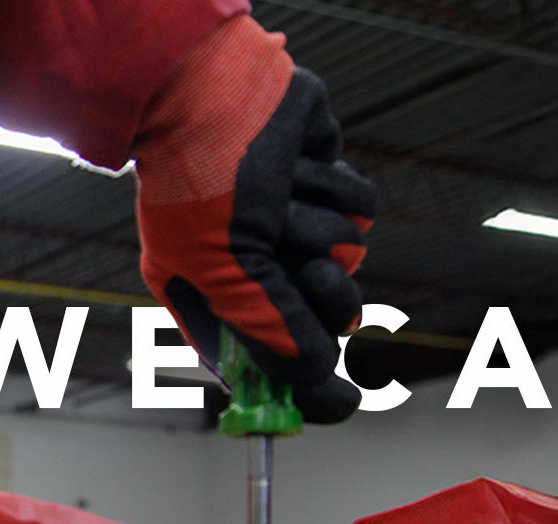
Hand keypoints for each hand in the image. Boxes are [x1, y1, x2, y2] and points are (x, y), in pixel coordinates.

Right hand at [135, 15, 376, 423]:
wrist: (211, 87)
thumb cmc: (195, 178)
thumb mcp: (219, 269)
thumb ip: (270, 327)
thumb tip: (320, 377)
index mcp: (215, 296)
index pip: (269, 360)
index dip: (305, 387)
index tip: (344, 403)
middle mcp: (255, 266)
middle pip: (326, 317)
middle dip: (323, 295)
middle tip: (305, 273)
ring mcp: (294, 223)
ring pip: (350, 257)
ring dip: (319, 225)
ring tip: (279, 195)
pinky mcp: (324, 184)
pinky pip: (362, 209)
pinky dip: (334, 187)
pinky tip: (297, 164)